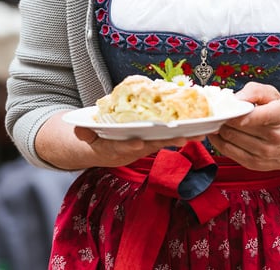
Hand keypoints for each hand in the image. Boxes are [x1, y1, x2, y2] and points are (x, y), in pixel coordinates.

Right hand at [69, 125, 203, 168]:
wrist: (105, 151)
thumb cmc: (97, 139)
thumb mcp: (87, 137)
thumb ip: (84, 133)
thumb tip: (79, 129)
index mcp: (118, 147)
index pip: (125, 147)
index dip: (132, 145)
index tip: (140, 142)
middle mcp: (135, 148)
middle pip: (153, 145)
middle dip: (167, 141)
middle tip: (182, 137)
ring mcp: (147, 145)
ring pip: (166, 141)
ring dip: (182, 138)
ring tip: (199, 134)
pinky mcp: (155, 141)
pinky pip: (171, 137)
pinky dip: (185, 134)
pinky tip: (201, 130)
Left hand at [208, 83, 279, 172]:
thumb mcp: (273, 96)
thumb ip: (254, 91)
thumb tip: (234, 99)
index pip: (255, 115)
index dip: (236, 111)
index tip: (226, 107)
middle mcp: (274, 136)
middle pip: (236, 126)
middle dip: (223, 117)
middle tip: (217, 111)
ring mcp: (264, 152)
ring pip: (229, 138)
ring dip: (220, 128)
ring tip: (219, 121)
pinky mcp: (255, 164)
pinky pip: (227, 151)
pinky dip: (219, 141)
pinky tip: (219, 133)